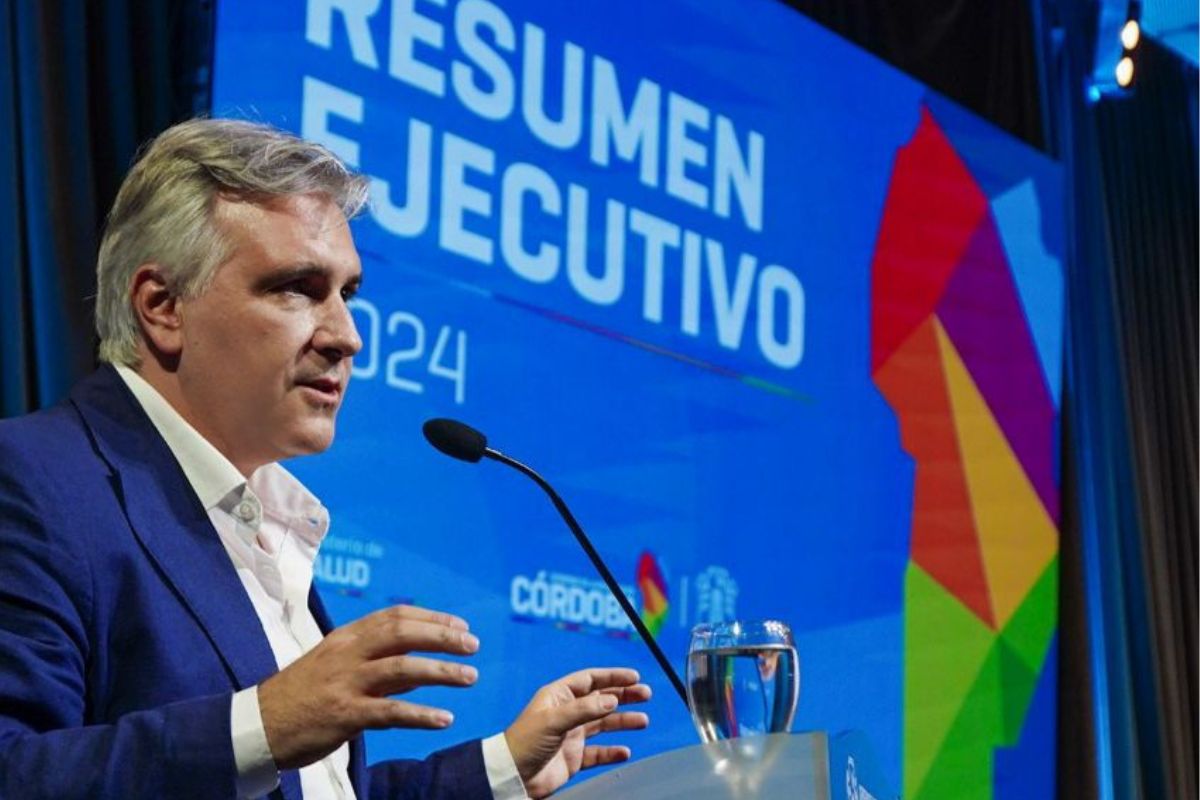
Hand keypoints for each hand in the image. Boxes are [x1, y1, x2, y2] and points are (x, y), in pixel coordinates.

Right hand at [257, 604, 479, 768]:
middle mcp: (347, 653)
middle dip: (442, 636)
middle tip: (473, 645)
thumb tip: (419, 662)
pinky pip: (389, 712)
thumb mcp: (336, 666)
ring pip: (402, 668)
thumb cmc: (302, 696)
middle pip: (402, 634)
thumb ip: (376, 662)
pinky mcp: (343, 715)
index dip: (432, 618)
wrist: (258, 726)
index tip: (461, 625)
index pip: (395, 616)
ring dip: (441, 671)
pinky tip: (445, 719)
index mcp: (346, 638)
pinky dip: (421, 715)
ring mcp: (345, 683)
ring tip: (470, 677)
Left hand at [504, 668, 650, 797]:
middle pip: (601, 699)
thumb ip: (584, 709)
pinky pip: (598, 753)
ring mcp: (571, 735)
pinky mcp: (573, 757)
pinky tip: (624, 752)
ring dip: (623, 720)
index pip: (590, 680)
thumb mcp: (553, 720)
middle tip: (645, 694)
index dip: (612, 677)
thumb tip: (613, 699)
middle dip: (624, 695)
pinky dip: (612, 752)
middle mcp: (567, 713)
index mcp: (558, 697)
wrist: (511, 776)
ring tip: (643, 721)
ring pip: (603, 724)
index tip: (634, 677)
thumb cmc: (523, 743)